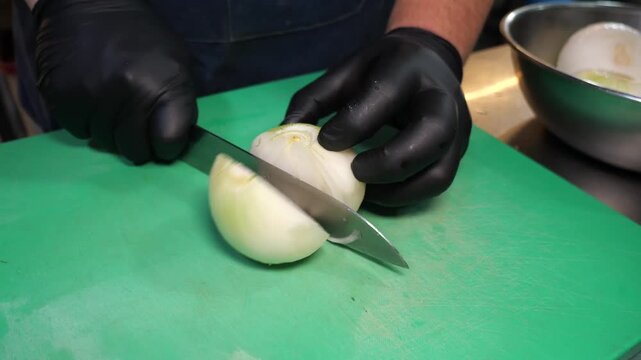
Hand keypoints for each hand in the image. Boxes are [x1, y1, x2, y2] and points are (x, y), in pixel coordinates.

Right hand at [34, 0, 196, 163]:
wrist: (89, 4)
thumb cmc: (142, 38)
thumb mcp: (177, 64)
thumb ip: (180, 105)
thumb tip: (176, 142)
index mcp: (163, 85)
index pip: (169, 142)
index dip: (167, 145)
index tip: (163, 136)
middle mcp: (128, 92)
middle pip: (135, 150)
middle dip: (138, 142)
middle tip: (135, 122)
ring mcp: (92, 96)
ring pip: (105, 143)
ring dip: (110, 130)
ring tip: (112, 102)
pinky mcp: (61, 96)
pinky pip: (79, 132)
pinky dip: (86, 122)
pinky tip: (91, 99)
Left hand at [284, 28, 470, 206]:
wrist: (429, 61)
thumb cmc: (382, 69)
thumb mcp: (346, 71)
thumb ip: (315, 99)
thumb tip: (285, 131)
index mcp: (408, 68)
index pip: (385, 95)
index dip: (354, 123)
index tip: (326, 142)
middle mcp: (441, 98)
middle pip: (431, 135)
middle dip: (389, 163)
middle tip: (354, 172)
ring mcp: (457, 127)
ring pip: (439, 170)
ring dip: (399, 190)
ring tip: (365, 191)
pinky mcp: (459, 150)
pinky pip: (438, 183)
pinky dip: (406, 195)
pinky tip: (380, 193)